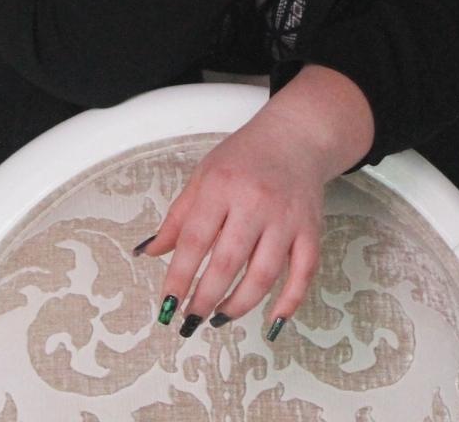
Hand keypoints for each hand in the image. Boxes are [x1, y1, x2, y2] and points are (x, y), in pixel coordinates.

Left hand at [138, 107, 323, 338]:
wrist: (295, 136)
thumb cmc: (245, 157)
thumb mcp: (203, 176)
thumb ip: (177, 217)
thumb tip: (148, 252)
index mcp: (221, 186)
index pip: (194, 241)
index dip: (179, 278)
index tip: (167, 305)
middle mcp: (255, 202)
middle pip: (227, 263)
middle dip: (204, 299)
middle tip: (190, 320)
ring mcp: (286, 218)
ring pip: (263, 274)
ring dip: (239, 305)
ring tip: (218, 319)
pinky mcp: (311, 230)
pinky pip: (303, 273)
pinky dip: (289, 302)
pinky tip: (272, 322)